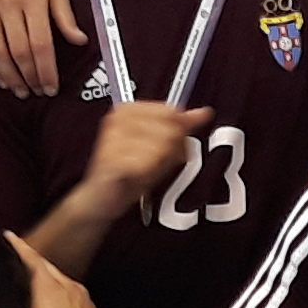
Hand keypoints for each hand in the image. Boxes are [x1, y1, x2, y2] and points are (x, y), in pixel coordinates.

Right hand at [0, 0, 82, 99]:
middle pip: (19, 53)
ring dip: (9, 76)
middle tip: (37, 91)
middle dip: (29, 78)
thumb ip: (64, 13)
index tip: (51, 86)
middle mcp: (7, 4)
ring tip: (19, 90)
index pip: (41, 44)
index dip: (46, 71)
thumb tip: (78, 40)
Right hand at [88, 101, 211, 215]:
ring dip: (158, 166)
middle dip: (169, 152)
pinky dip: (148, 175)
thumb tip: (204, 112)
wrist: (103, 198)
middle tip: (154, 163)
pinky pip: (148, 165)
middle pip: (169, 131)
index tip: (167, 146)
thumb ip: (181, 126)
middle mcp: (117, 119)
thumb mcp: (159, 145)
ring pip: (161, 149)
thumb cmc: (130, 169)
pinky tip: (138, 176)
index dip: (177, 134)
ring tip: (144, 170)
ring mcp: (112, 138)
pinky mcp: (111, 160)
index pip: (171, 113)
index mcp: (127, 109)